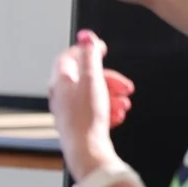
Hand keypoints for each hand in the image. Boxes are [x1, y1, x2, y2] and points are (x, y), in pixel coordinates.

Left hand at [48, 31, 131, 174]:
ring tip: (125, 105)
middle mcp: (61, 95)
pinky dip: (109, 109)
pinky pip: (95, 110)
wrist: (87, 151)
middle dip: (110, 79)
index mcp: (60, 81)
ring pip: (94, 94)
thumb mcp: (92, 80)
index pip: (69, 57)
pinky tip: (118, 115)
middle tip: (127, 87)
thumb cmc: (87, 117)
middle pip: (87, 77)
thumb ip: (90, 56)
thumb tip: (86, 35)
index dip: (87, 50)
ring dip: (113, 96)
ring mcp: (69, 110)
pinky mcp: (78, 123)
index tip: (103, 49)